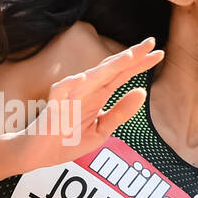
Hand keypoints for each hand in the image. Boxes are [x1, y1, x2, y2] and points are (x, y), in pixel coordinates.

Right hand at [16, 36, 163, 170]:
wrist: (36, 154)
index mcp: (98, 96)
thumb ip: (120, 112)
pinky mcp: (53, 106)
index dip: (141, 65)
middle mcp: (86, 91)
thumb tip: (142, 92)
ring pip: (91, 77)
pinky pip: (61, 91)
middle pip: (111, 70)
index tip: (160, 54)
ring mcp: (69, 97)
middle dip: (130, 57)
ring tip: (128, 57)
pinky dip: (71, 83)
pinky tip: (84, 76)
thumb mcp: (102, 130)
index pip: (123, 76)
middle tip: (151, 43)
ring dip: (109, 66)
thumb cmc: (66, 141)